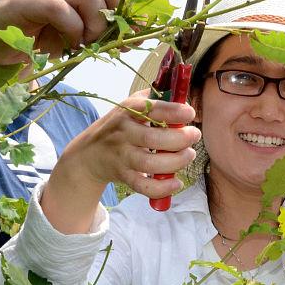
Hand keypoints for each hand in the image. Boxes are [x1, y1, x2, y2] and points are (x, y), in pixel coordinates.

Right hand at [0, 0, 126, 66]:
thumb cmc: (42, 36)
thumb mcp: (83, 28)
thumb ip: (109, 24)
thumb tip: (143, 31)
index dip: (132, 5)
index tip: (132, 32)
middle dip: (116, 16)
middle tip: (105, 39)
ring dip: (93, 26)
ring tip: (82, 42)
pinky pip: (61, 10)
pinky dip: (71, 32)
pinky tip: (66, 44)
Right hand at [55, 90, 199, 198]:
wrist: (89, 153)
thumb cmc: (120, 126)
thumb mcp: (130, 106)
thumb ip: (154, 100)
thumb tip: (183, 97)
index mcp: (127, 111)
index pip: (150, 108)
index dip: (172, 111)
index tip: (190, 113)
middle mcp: (123, 133)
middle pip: (152, 139)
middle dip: (179, 139)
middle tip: (194, 135)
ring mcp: (122, 156)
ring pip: (149, 164)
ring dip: (175, 162)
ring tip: (189, 155)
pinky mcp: (123, 175)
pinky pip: (142, 185)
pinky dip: (161, 188)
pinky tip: (176, 182)